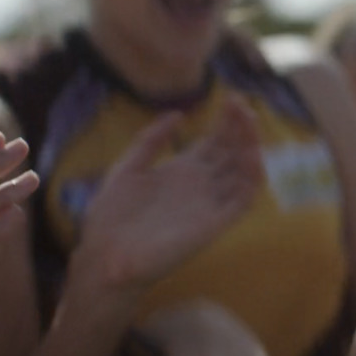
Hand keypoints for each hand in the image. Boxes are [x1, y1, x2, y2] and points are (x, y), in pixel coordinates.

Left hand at [74, 96, 264, 291]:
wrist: (103, 257)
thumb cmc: (111, 218)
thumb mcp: (126, 168)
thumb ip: (150, 141)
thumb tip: (178, 113)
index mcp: (183, 171)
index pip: (216, 141)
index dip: (227, 121)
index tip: (232, 98)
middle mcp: (202, 185)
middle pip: (233, 152)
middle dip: (241, 127)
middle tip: (242, 104)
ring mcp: (210, 204)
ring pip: (243, 172)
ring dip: (251, 146)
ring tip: (249, 121)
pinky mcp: (213, 224)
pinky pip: (241, 201)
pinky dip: (251, 179)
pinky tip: (251, 156)